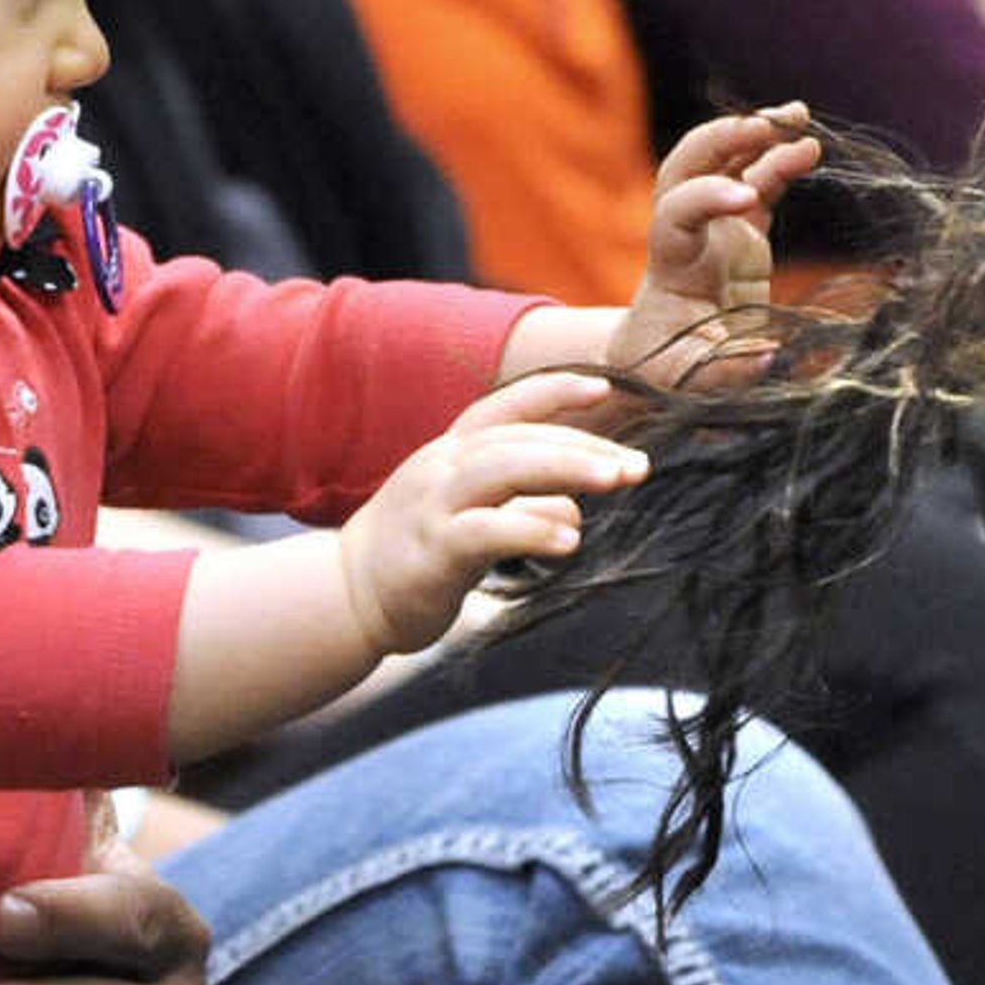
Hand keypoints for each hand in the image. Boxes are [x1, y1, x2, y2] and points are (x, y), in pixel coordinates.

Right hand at [333, 371, 645, 655]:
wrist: (348, 595)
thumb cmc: (415, 553)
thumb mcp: (472, 517)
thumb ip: (520, 504)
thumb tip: (573, 507)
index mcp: (449, 454)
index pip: (505, 408)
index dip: (553, 391)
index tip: (606, 389)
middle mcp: (440, 469)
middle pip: (516, 439)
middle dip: (582, 445)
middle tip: (637, 464)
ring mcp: (432, 507)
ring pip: (501, 470)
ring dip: (564, 468)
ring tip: (617, 479)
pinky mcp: (431, 552)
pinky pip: (483, 531)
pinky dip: (530, 528)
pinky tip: (569, 540)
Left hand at [608, 104, 821, 377]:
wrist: (659, 363)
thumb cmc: (668, 371)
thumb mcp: (687, 379)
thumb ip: (723, 369)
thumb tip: (769, 354)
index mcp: (670, 265)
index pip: (676, 214)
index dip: (705, 198)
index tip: (744, 197)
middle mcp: (687, 234)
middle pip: (685, 168)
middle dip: (719, 140)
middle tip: (761, 125)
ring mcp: (714, 227)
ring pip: (724, 164)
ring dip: (755, 135)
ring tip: (795, 115)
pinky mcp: (742, 231)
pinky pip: (759, 183)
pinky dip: (780, 159)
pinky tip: (809, 143)